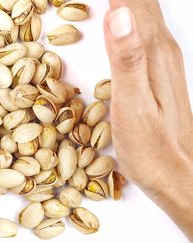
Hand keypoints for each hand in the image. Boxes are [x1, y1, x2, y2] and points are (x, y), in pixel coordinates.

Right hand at [104, 1, 192, 240]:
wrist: (176, 173)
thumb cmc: (150, 148)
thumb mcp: (133, 106)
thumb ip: (126, 59)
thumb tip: (119, 13)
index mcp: (153, 52)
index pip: (132, 2)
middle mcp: (162, 49)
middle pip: (141, 1)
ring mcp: (162, 58)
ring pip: (144, 11)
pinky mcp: (157, 68)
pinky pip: (143, 27)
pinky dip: (130, 12)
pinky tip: (123, 14)